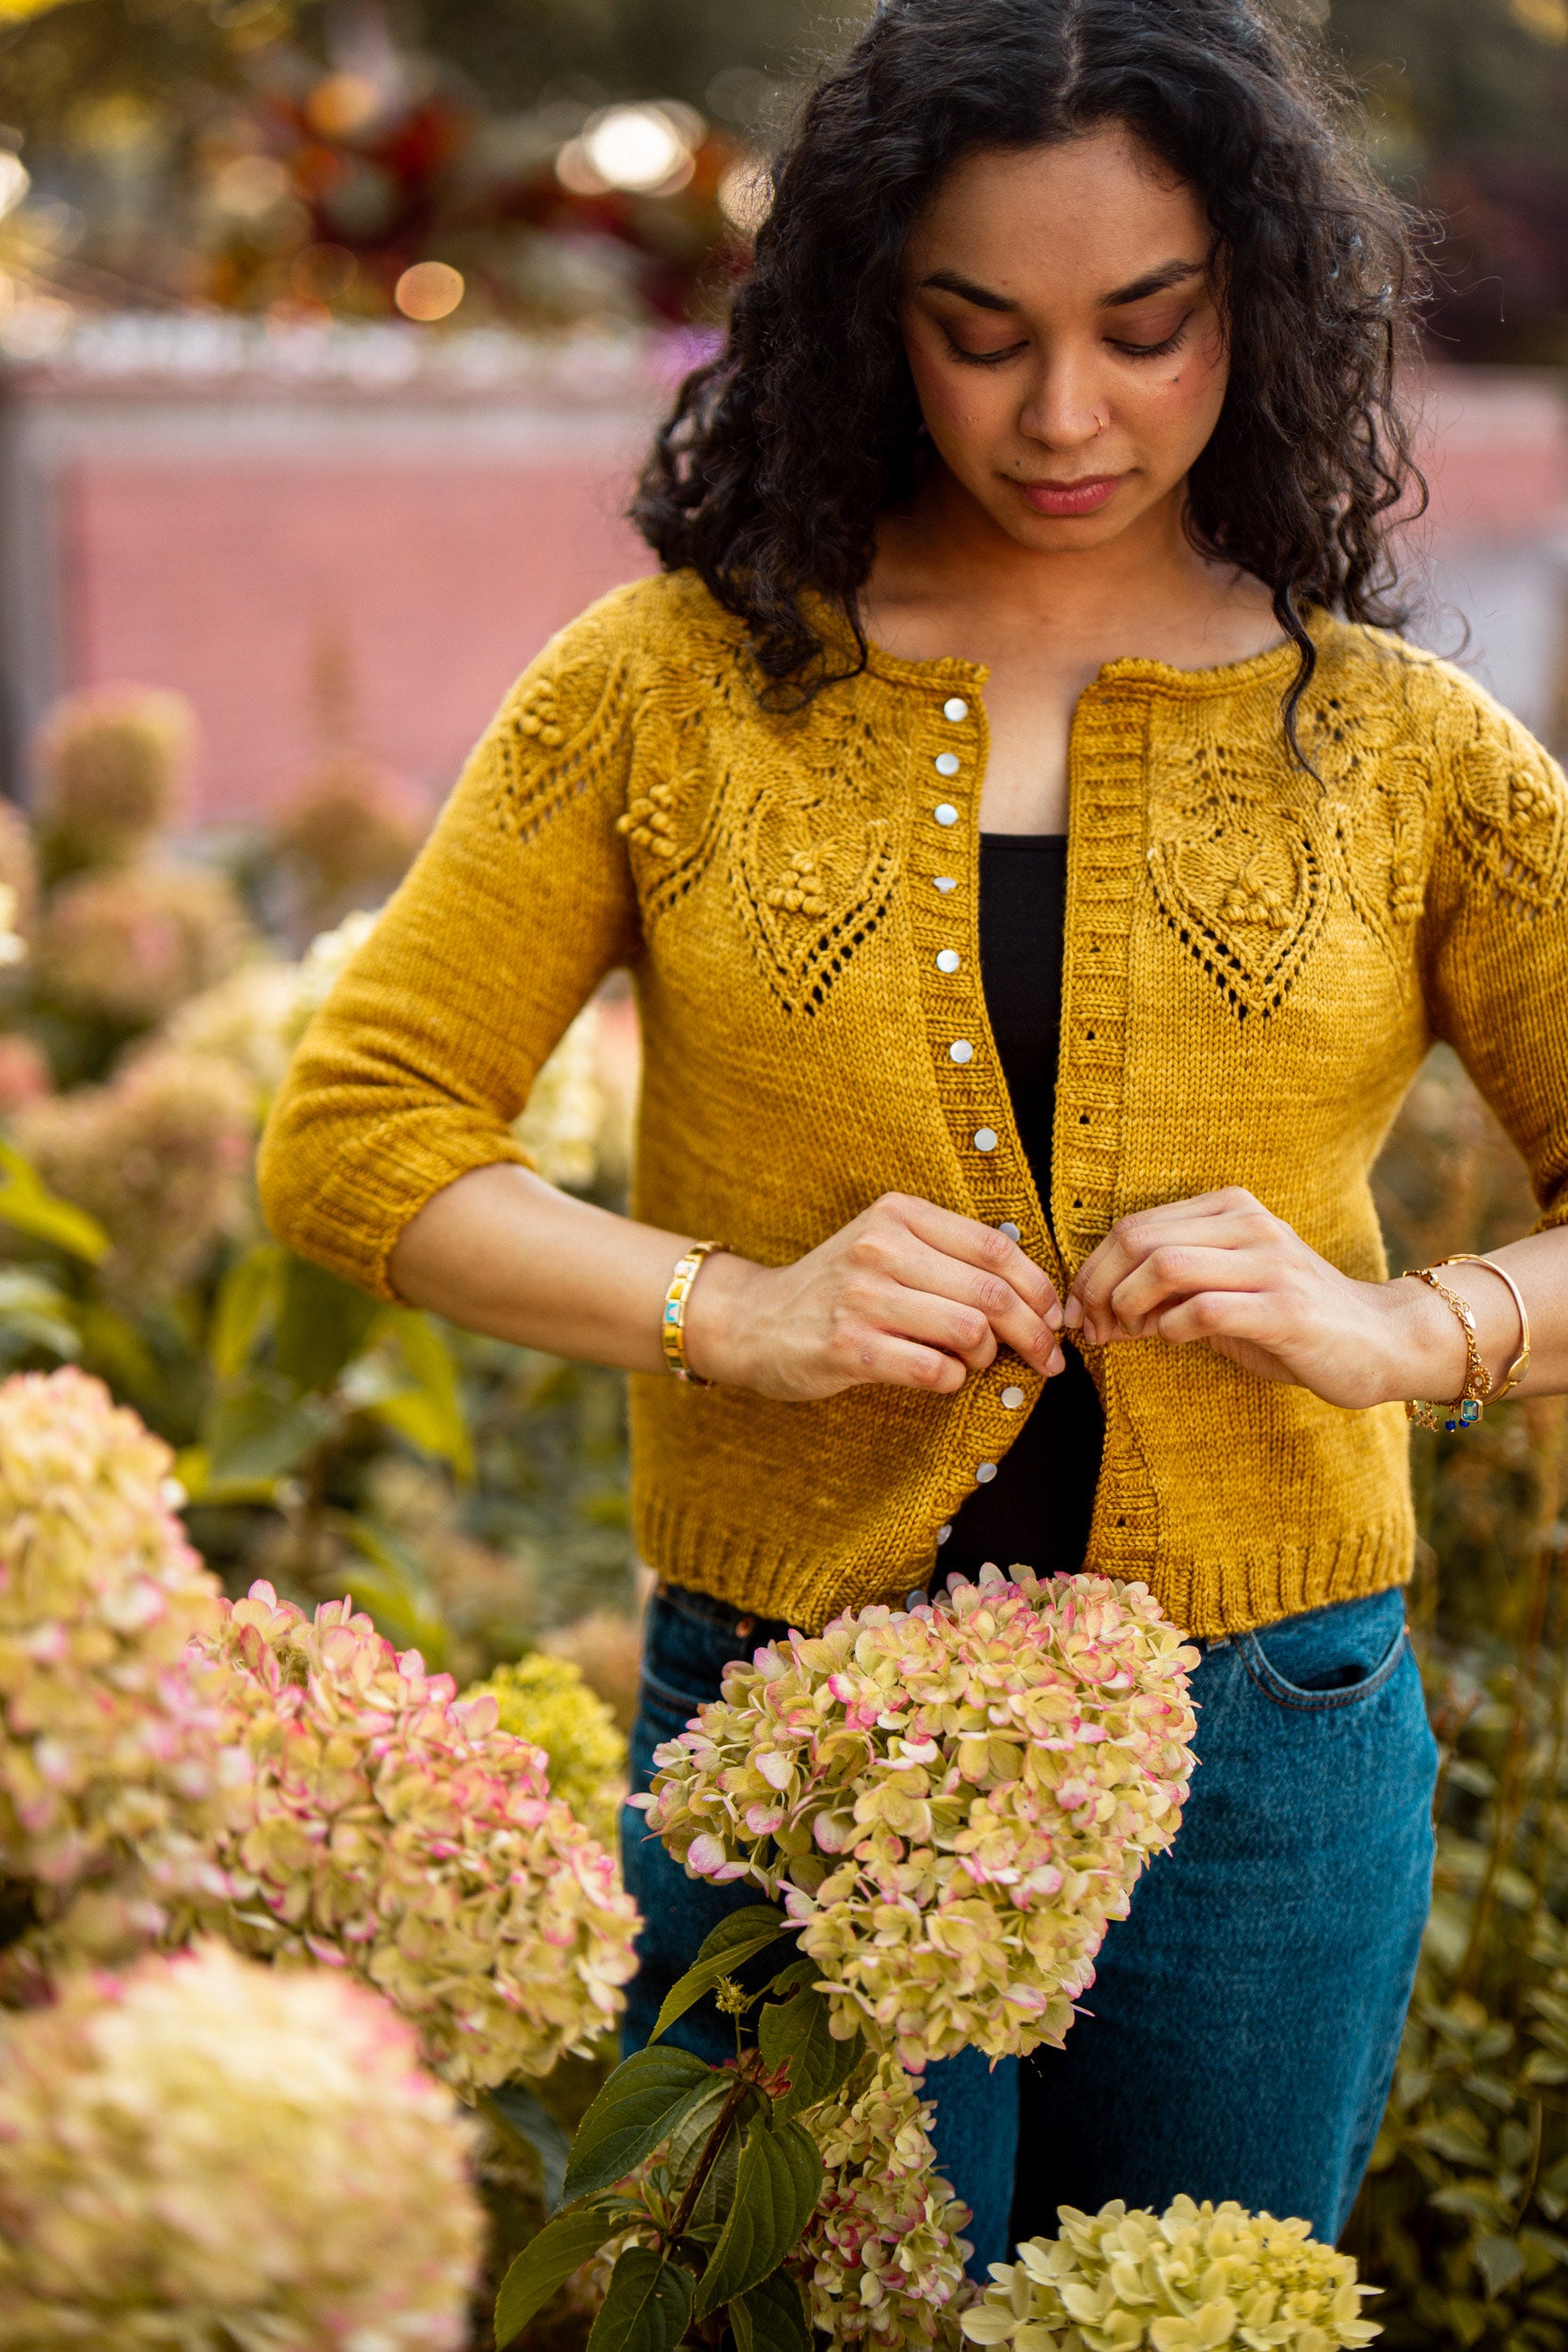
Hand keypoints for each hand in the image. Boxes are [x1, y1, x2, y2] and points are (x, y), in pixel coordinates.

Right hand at [682, 1192, 1064, 1401]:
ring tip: (975, 1362)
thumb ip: (948, 1256)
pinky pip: (934, 1370)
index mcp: (898, 1215)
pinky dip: (953, 1381)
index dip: (1038, 1287)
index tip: (1054, 1316)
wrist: (754, 1321)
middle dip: (1032, 1333)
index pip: (995, 1248)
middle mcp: (880, 1248)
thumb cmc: (837, 1289)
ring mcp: (862, 1297)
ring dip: (986, 1358)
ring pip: (969, 1331)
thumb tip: (1035, 1295)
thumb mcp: (886, 1247)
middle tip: (1046, 1358)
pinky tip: (941, 1377)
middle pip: (991, 1292)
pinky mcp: (848, 1347)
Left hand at [1061, 1186, 1469, 1410]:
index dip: (1093, 1269)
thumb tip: (1095, 1304)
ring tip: (1124, 1336)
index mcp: (1230, 1208)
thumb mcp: (1227, 1289)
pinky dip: (1170, 1329)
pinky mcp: (1285, 1308)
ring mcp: (1269, 1263)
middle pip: (1138, 1240)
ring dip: (1127, 1307)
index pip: (1133, 1226)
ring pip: (1164, 1267)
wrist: (1382, 1341)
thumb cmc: (1293, 1319)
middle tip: (1092, 1328)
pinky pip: (1204, 1310)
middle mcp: (1249, 1225)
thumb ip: (1170, 1286)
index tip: (1080, 1311)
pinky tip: (1171, 1342)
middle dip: (1098, 1288)